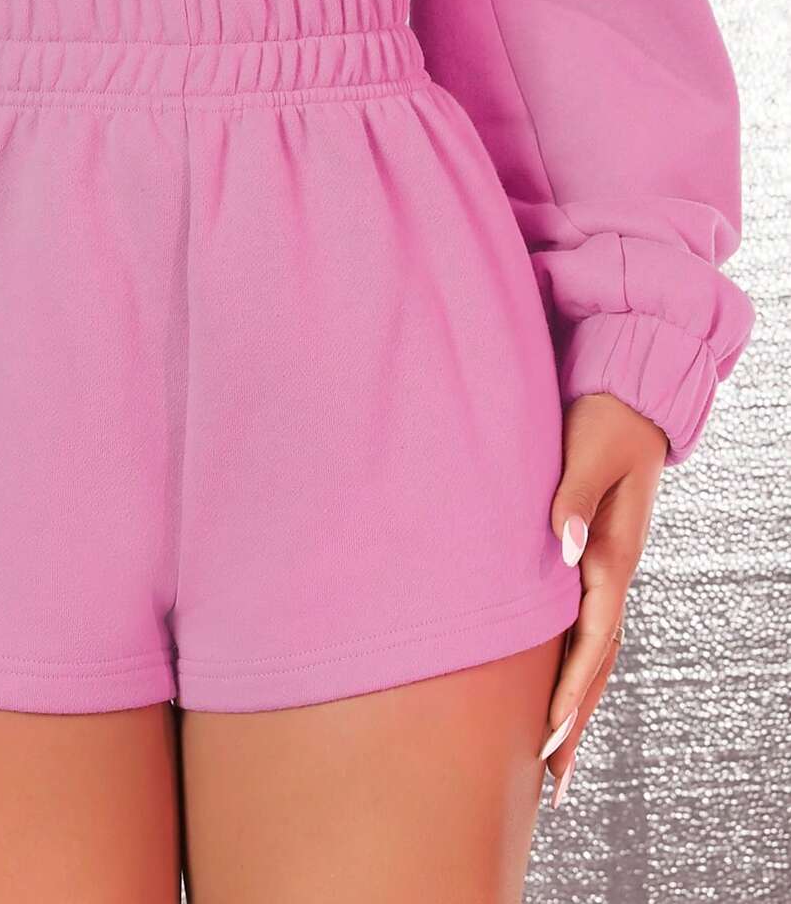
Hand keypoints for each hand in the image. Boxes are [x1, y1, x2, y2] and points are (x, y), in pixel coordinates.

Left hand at [539, 391, 668, 807]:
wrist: (630, 399)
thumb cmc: (605, 421)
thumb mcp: (588, 452)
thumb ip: (573, 498)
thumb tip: (564, 549)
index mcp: (612, 553)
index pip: (593, 636)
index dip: (571, 687)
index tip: (549, 733)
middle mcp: (614, 570)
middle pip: (598, 661)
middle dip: (575, 719)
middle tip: (551, 781)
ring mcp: (609, 568)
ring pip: (595, 651)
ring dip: (577, 703)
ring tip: (555, 757)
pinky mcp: (595, 558)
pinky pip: (586, 625)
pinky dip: (576, 665)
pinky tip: (559, 686)